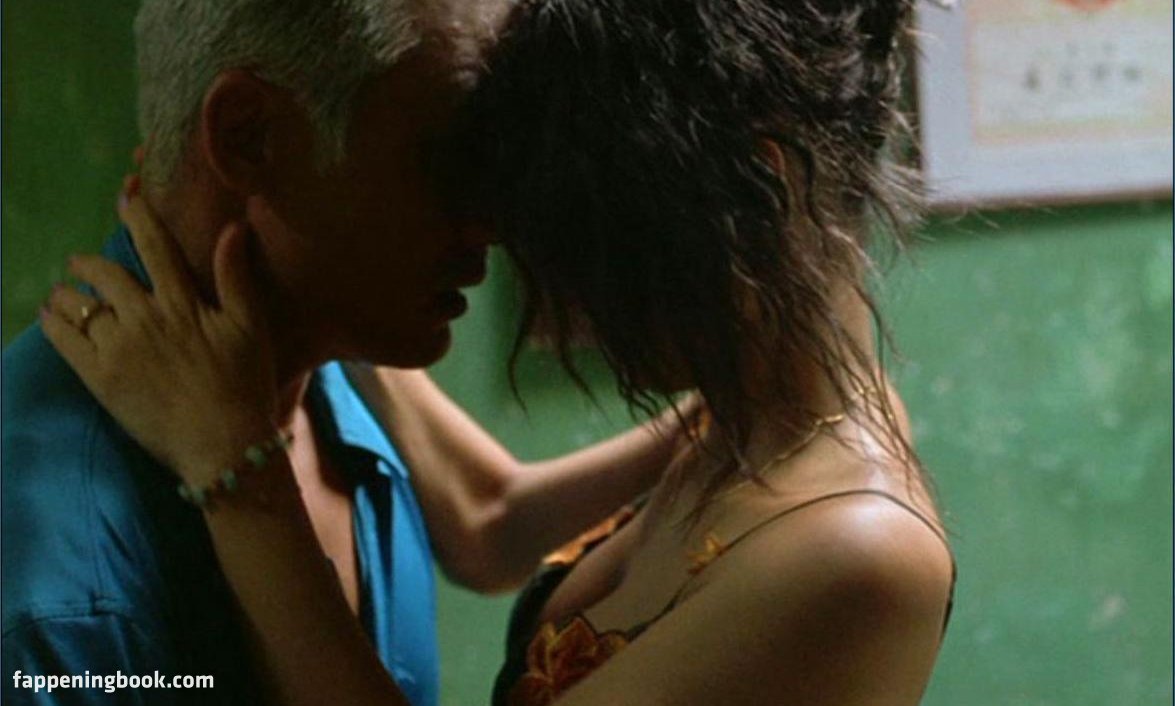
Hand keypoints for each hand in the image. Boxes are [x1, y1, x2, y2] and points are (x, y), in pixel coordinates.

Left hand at [41, 191, 278, 485]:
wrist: (222, 444)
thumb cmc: (244, 385)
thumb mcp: (250, 328)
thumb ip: (236, 277)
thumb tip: (233, 227)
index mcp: (182, 303)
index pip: (155, 247)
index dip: (138, 215)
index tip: (125, 195)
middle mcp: (145, 318)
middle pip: (105, 273)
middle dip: (88, 262)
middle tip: (81, 263)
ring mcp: (118, 348)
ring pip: (78, 304)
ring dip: (67, 292)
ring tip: (64, 294)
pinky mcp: (100, 378)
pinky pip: (63, 340)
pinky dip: (52, 322)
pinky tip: (50, 317)